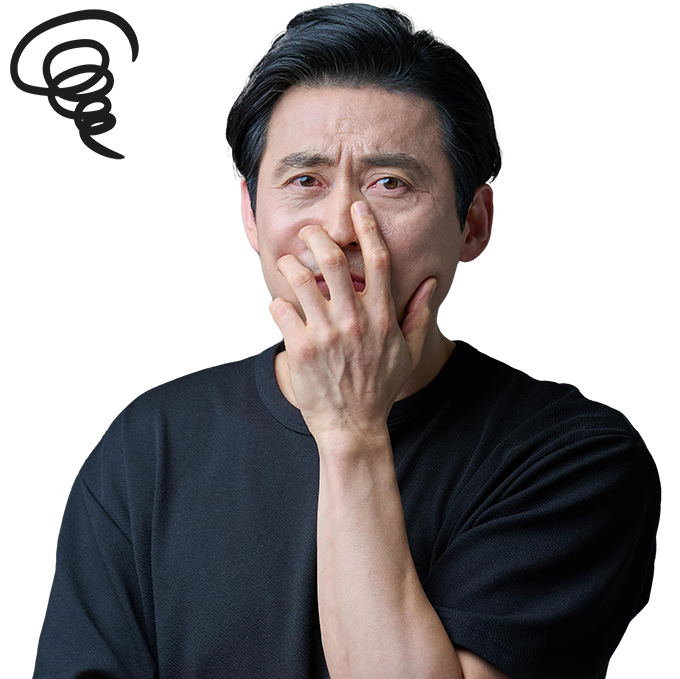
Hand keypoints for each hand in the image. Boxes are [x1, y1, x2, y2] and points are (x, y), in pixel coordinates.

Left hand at [270, 201, 436, 441]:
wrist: (352, 426)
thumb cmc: (380, 389)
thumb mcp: (409, 353)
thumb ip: (420, 315)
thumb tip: (432, 283)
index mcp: (382, 317)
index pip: (378, 261)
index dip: (367, 228)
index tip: (356, 208)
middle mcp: (355, 321)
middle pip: (335, 260)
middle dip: (318, 237)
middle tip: (308, 232)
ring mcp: (326, 334)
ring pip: (302, 279)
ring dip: (291, 264)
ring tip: (288, 263)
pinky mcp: (300, 348)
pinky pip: (282, 310)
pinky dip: (278, 301)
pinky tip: (281, 304)